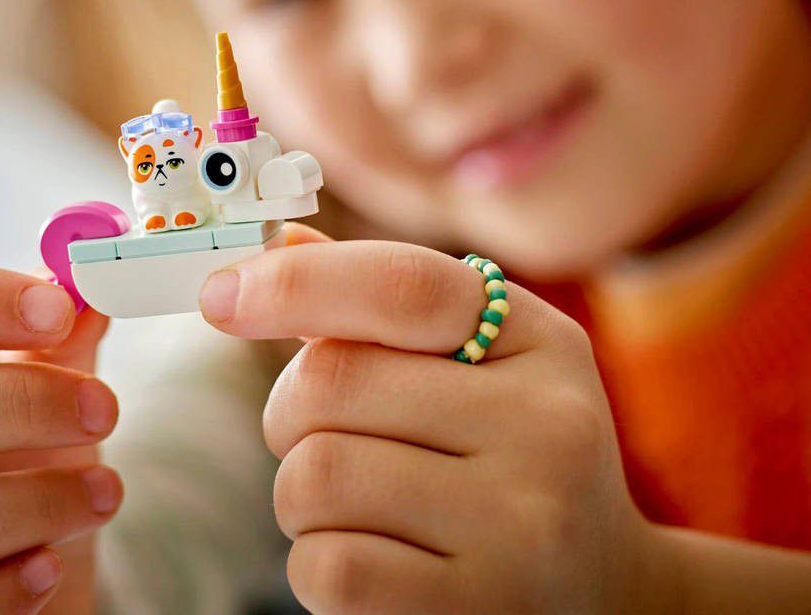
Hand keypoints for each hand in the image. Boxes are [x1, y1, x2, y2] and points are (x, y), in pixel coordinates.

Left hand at [199, 237, 665, 614]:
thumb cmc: (512, 458)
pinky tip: (371, 561)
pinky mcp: (478, 609)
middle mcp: (546, 426)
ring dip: (299, 495)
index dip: (295, 282)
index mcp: (538, 341)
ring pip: (315, 476)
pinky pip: (327, 568)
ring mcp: (521, 525)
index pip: (401, 286)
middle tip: (315, 435)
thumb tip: (277, 243)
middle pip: (331, 383)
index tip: (218, 296)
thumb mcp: (480, 365)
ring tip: (354, 506)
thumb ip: (381, 306)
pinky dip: (317, 564)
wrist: (603, 594)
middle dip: (290, 411)